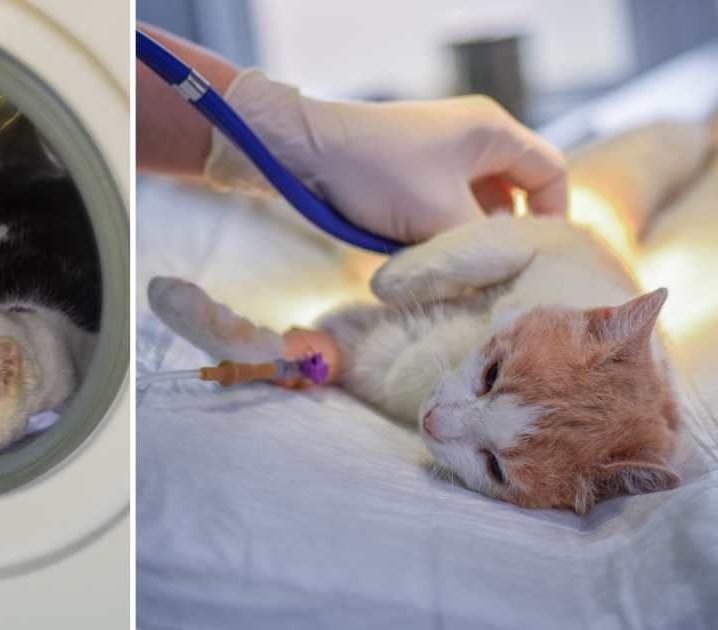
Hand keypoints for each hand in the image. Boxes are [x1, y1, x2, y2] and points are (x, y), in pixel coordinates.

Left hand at [204, 70, 567, 243]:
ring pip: (476, 202)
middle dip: (506, 233)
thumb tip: (501, 279)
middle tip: (494, 271)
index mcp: (494, 131)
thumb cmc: (377, 175)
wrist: (304, 152)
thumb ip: (480, 249)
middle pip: (515, 190)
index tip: (536, 257)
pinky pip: (444, 203)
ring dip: (468, 236)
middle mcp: (473, 135)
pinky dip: (441, 230)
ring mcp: (440, 150)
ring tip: (456, 269)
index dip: (553, 217)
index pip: (551, 173)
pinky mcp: (411, 168)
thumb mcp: (439, 218)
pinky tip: (426, 257)